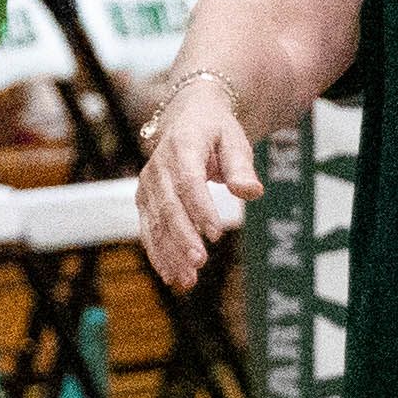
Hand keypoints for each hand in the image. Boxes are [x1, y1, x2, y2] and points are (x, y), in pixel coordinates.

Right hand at [137, 74, 261, 290]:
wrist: (188, 118)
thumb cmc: (217, 131)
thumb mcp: (235, 140)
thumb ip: (242, 167)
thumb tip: (253, 192)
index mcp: (182, 147)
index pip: (189, 182)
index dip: (200, 209)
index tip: (216, 234)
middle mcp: (158, 167)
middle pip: (168, 206)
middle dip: (182, 237)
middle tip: (199, 262)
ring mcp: (148, 185)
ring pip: (155, 223)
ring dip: (170, 253)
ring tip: (187, 279)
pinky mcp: (145, 200)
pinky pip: (149, 230)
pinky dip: (159, 254)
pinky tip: (171, 276)